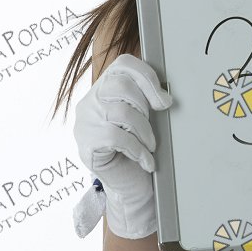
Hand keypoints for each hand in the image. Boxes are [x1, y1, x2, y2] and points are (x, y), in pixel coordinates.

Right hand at [72, 53, 171, 238]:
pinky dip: (137, 149)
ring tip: (151, 145)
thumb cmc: (140, 147)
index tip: (164, 101)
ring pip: (121, 112)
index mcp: (105, 87)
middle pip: (122, 86)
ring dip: (144, 131)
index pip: (123, 64)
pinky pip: (115, 137)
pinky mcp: (85, 145)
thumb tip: (166, 95)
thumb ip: (149, 99)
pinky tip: (146, 160)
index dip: (147, 77)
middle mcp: (90, 101)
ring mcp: (85, 122)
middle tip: (154, 127)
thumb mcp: (146, 118)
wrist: (131, 186)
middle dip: (145, 106)